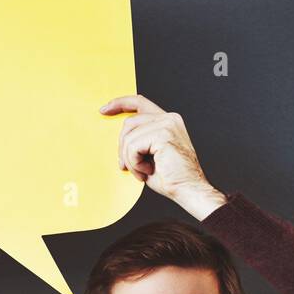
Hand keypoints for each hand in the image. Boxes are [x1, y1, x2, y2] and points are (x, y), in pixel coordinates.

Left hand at [98, 95, 222, 209]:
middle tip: (126, 166)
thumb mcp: (149, 155)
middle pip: (129, 122)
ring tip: (142, 171)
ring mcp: (167, 124)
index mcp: (168, 121)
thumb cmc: (172, 178)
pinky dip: (134, 163)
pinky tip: (147, 171)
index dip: (120, 104)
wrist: (189, 190)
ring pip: (129, 135)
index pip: (139, 103)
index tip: (104, 110)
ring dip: (130, 159)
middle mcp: (169, 118)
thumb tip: (120, 141)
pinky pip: (133, 146)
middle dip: (122, 147)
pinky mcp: (163, 134)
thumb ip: (139, 141)